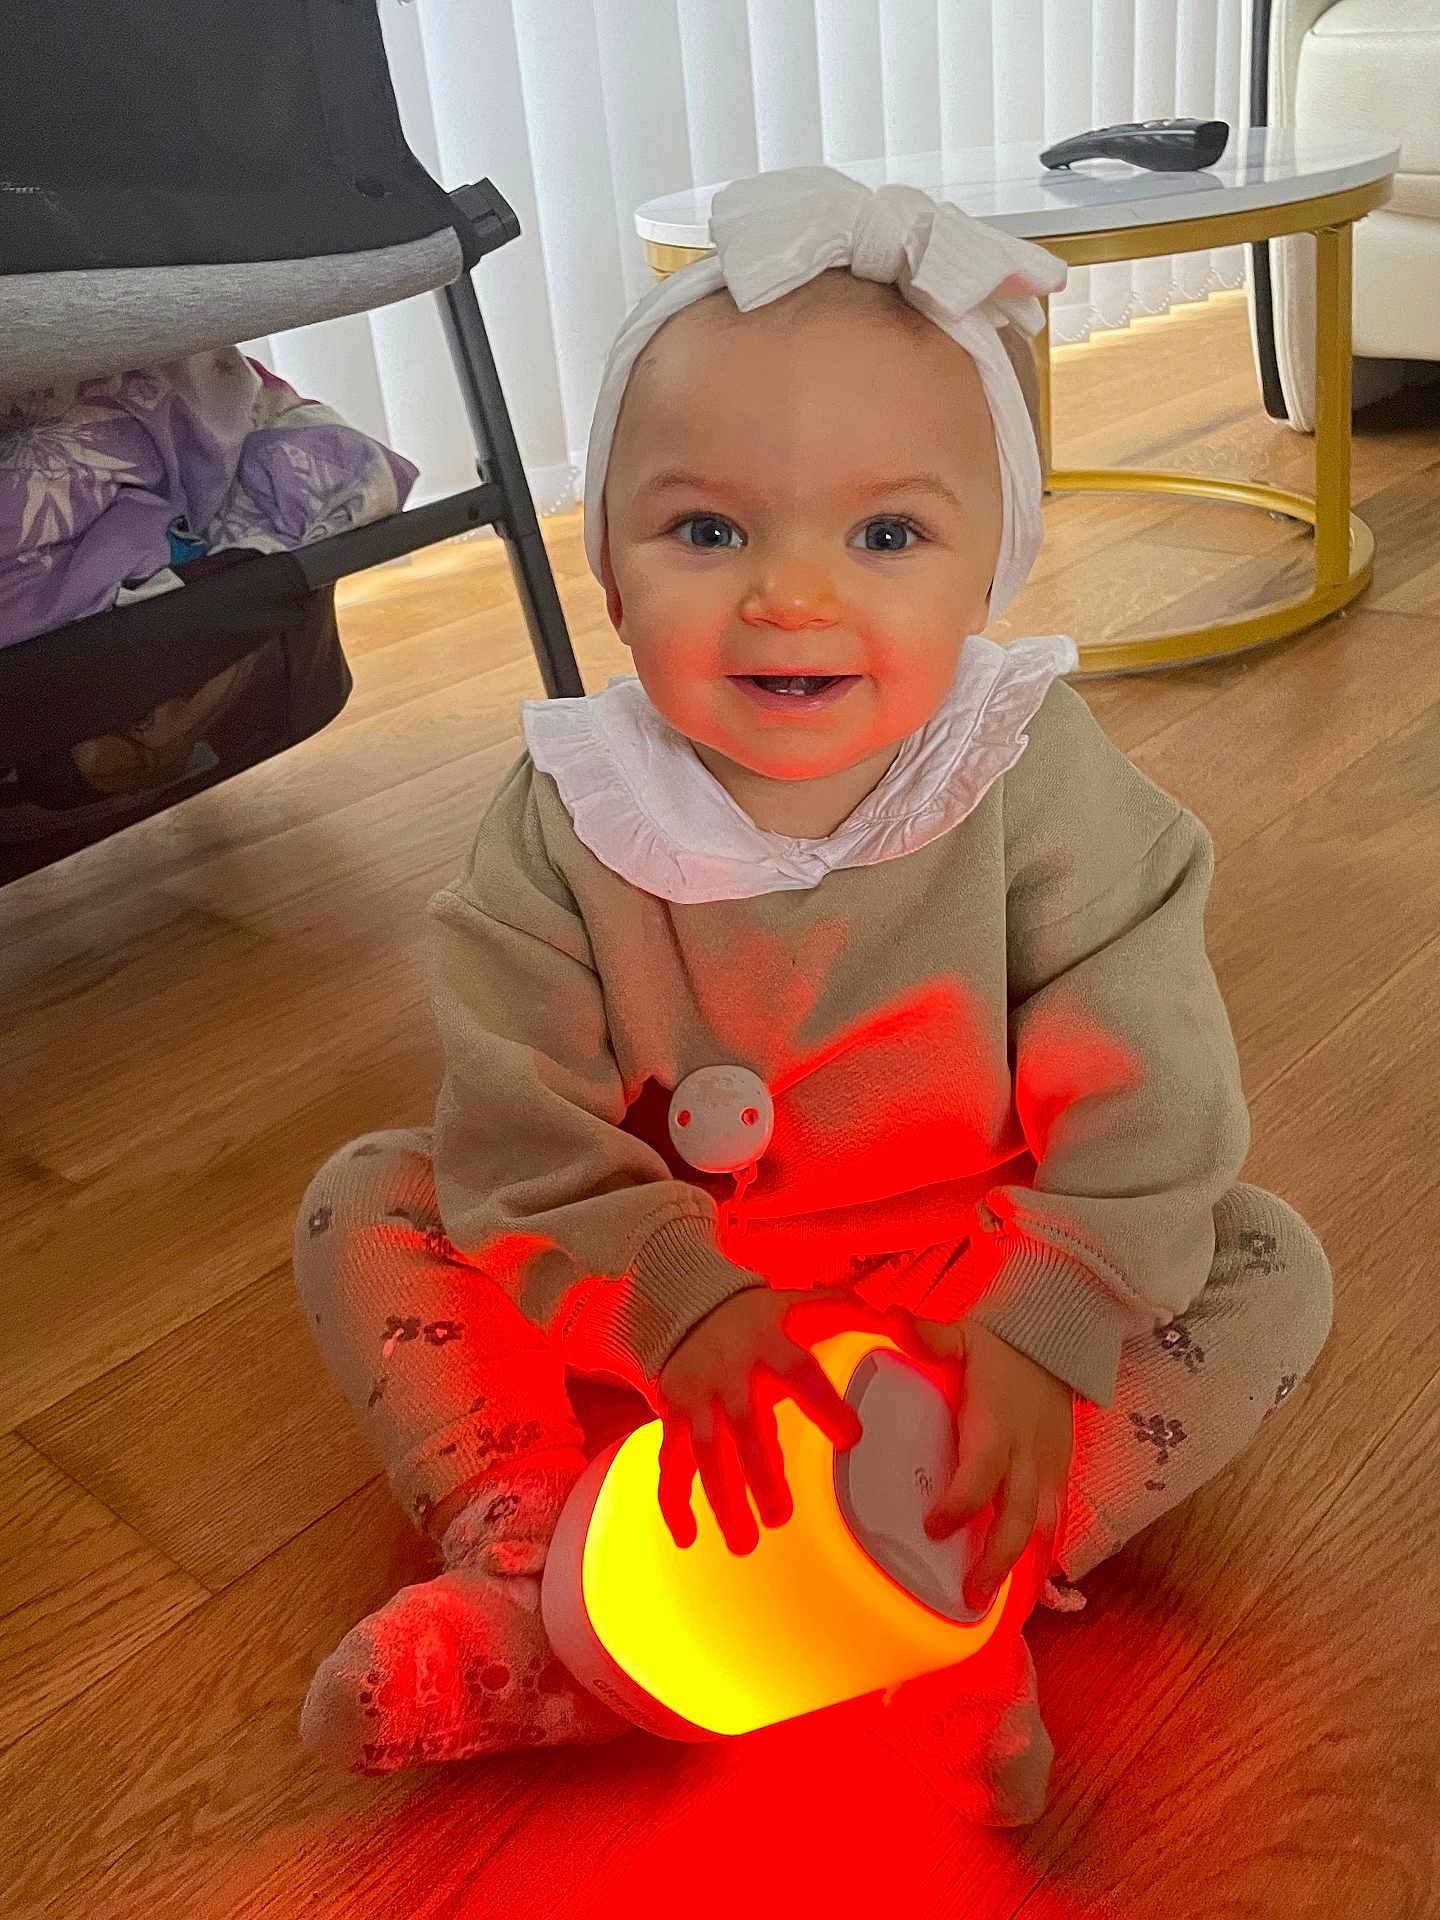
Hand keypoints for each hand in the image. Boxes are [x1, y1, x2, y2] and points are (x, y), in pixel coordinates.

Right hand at [655, 1287, 899, 1554]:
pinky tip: (688, 1537)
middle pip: (744, 1424)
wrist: (689, 1308)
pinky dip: (673, 1501)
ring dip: (722, 1500)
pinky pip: (670, 1462)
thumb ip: (847, 1313)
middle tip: (781, 1517)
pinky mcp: (673, 1416)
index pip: (799, 1373)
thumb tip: (897, 1320)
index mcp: (769, 1345)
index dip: (824, 1403)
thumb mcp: (801, 1306)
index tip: (852, 1438)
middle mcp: (730, 1372)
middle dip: (760, 1473)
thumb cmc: (760, 1319)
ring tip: (744, 1544)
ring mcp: (698, 1397)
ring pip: (705, 1452)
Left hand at [909, 1317, 1073, 1612]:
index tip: (932, 1528)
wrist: (1057, 1340)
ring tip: (988, 1598)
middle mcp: (1026, 1454)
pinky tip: (1018, 1578)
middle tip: (970, 1596)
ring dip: (1016, 1564)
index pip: (980, 1475)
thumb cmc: (997, 1345)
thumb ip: (926, 1337)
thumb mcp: (960, 1336)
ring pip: (1040, 1526)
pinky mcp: (1062, 1472)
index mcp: (996, 1426)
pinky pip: (1054, 1518)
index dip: (959, 1505)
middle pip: (1017, 1518)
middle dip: (995, 1561)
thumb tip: (889, 1318)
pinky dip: (1038, 1549)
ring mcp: (1049, 1467)